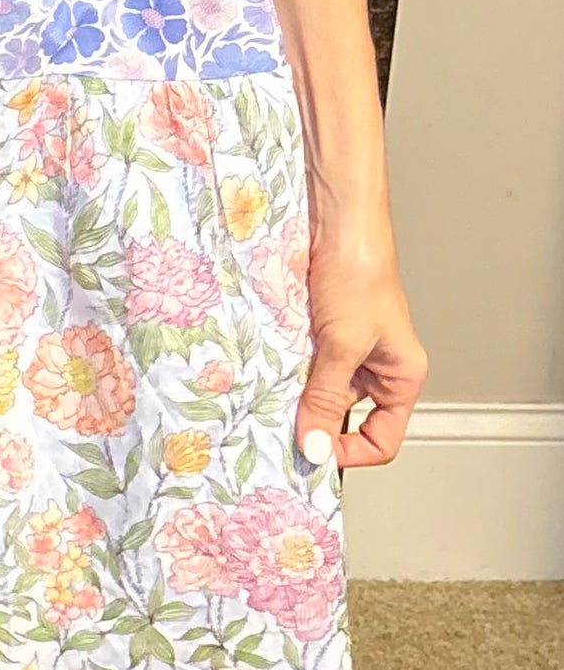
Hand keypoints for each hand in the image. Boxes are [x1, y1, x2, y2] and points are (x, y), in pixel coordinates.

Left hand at [297, 216, 426, 469]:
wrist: (336, 217)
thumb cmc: (358, 270)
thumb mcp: (342, 344)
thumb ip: (327, 397)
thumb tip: (316, 447)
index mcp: (401, 376)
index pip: (382, 439)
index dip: (349, 451)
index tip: (313, 451)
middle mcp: (377, 366)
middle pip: (347, 416)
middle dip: (315, 420)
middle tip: (281, 427)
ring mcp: (347, 348)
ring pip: (320, 390)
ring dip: (297, 392)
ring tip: (273, 391)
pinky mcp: (321, 330)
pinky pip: (303, 364)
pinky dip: (286, 369)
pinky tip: (269, 367)